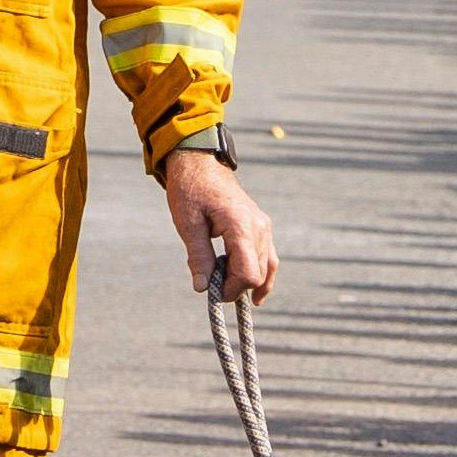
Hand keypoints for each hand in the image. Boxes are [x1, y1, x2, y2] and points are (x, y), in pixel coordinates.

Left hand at [165, 148, 278, 301]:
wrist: (200, 163)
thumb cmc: (191, 190)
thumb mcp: (188, 224)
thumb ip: (198, 257)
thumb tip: (203, 288)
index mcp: (241, 225)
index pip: (248, 273)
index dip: (231, 289)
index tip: (211, 291)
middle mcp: (259, 226)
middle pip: (258, 274)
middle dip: (237, 287)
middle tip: (212, 286)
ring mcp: (263, 226)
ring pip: (267, 267)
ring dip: (248, 282)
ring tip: (228, 289)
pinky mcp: (262, 226)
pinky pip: (268, 257)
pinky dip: (262, 275)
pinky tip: (254, 292)